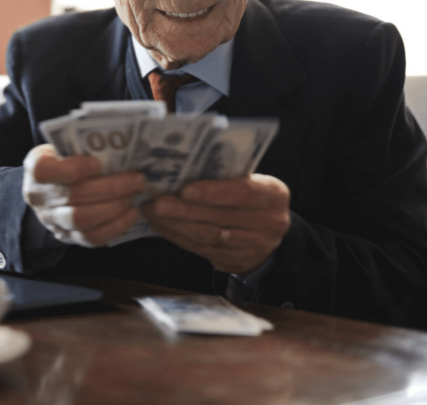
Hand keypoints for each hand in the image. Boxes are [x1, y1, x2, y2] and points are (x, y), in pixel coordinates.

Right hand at [22, 144, 144, 246]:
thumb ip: (82, 146)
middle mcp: (39, 197)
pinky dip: (116, 225)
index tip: (99, 163)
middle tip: (136, 179)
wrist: (50, 188)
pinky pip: (92, 238)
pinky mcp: (68, 237)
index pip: (45, 170)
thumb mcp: (64, 146)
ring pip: (83, 219)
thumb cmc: (64, 160)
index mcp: (35, 168)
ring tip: (134, 194)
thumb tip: (117, 143)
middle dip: (111, 187)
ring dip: (115, 206)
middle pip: (74, 195)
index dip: (74, 168)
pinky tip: (132, 212)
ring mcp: (52, 220)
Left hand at [142, 173, 289, 274]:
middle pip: (219, 217)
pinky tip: (160, 224)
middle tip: (157, 202)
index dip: (213, 192)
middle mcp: (269, 223)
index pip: (244, 192)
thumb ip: (227, 174)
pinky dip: (176, 235)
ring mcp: (252, 247)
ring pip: (206, 236)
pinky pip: (199, 248)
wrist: (266, 233)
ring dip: (174, 224)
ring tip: (152, 211)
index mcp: (273, 194)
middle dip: (184, 209)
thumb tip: (182, 165)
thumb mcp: (251, 180)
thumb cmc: (251, 196)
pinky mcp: (234, 262)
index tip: (186, 189)